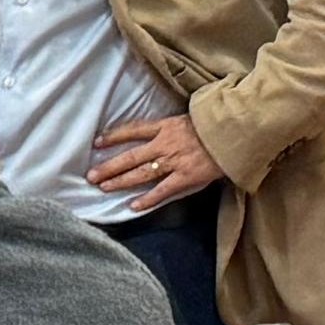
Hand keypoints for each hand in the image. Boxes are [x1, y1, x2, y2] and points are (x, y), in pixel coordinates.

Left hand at [89, 113, 222, 212]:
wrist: (234, 132)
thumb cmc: (214, 125)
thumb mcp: (189, 118)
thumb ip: (171, 127)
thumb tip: (156, 131)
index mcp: (165, 127)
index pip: (132, 130)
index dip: (113, 136)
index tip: (97, 142)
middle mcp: (164, 144)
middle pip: (130, 156)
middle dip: (109, 166)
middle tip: (91, 175)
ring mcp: (173, 162)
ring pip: (141, 173)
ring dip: (120, 181)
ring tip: (103, 187)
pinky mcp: (185, 177)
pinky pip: (162, 190)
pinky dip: (147, 199)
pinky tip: (133, 206)